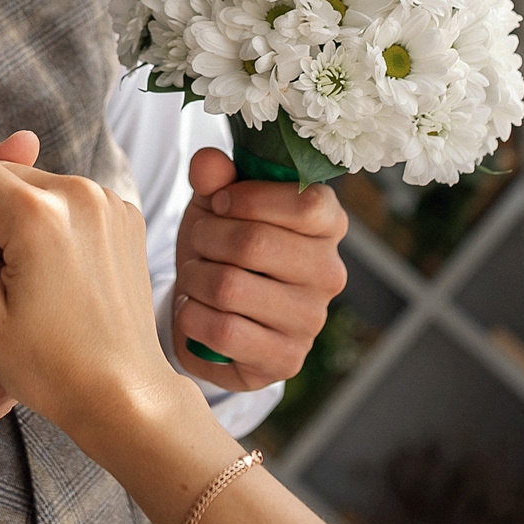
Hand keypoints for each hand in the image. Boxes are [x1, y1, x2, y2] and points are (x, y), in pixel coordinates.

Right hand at [0, 151, 185, 444]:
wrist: (122, 392)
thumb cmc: (45, 364)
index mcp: (38, 212)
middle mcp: (80, 192)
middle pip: (6, 173)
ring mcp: (110, 202)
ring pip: (38, 186)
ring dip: (21, 219)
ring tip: (28, 282)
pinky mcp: (127, 216)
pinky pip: (72, 202)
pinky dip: (54, 226)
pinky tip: (57, 277)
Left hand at [170, 147, 347, 390]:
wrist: (212, 314)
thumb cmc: (223, 248)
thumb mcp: (217, 205)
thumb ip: (216, 178)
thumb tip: (208, 163)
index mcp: (329, 225)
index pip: (306, 203)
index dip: (249, 198)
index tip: (219, 204)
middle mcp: (330, 274)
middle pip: (256, 243)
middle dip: (207, 238)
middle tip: (198, 242)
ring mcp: (311, 321)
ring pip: (231, 288)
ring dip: (195, 278)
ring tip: (193, 276)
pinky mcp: (286, 360)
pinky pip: (224, 332)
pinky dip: (193, 317)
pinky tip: (194, 311)